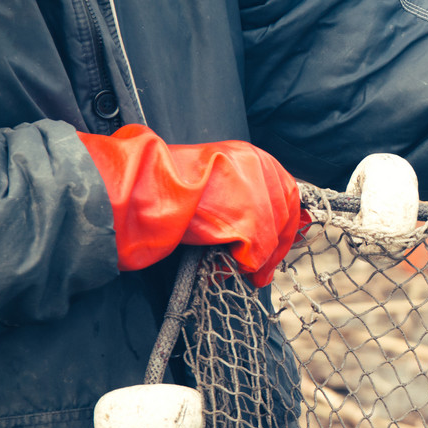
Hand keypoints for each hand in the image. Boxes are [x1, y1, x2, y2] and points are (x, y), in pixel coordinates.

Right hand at [78, 125, 302, 286]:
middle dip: (275, 246)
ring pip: (270, 237)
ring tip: (243, 270)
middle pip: (282, 216)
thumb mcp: (216, 174)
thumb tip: (259, 222)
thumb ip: (242, 191)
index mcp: (254, 157)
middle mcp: (260, 170)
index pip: (285, 194)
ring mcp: (255, 194)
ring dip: (258, 258)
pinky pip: (256, 252)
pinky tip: (230, 266)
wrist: (142, 185)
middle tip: (263, 269)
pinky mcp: (246, 219)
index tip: (277, 242)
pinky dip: (246, 264)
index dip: (283, 223)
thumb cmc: (169, 182)